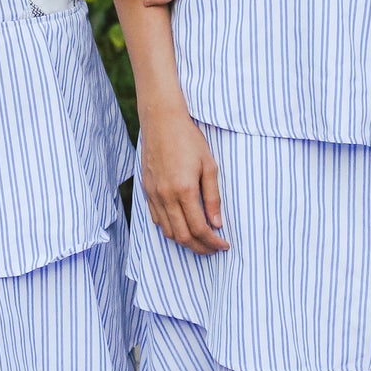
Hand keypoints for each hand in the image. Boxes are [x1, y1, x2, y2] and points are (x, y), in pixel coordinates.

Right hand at [140, 105, 228, 253]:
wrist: (162, 121)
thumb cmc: (189, 139)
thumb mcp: (209, 166)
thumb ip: (213, 197)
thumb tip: (216, 223)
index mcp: (185, 190)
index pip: (200, 228)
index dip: (213, 242)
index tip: (223, 245)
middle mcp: (166, 196)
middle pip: (182, 236)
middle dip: (200, 248)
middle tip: (213, 249)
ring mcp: (154, 194)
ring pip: (167, 231)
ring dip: (184, 241)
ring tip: (199, 241)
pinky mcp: (146, 190)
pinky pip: (156, 218)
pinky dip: (169, 229)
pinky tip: (181, 226)